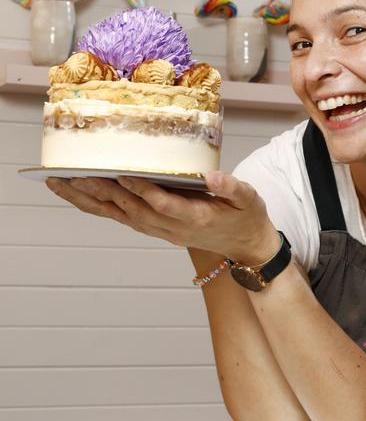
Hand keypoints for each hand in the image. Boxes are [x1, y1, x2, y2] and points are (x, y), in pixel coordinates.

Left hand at [45, 172, 279, 264]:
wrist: (245, 246)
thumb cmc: (247, 217)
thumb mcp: (249, 199)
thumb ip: (232, 188)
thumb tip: (213, 177)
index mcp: (196, 218)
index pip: (164, 205)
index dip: (142, 190)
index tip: (122, 173)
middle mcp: (172, 228)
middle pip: (131, 210)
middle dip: (101, 192)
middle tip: (73, 174)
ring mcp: (161, 231)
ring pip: (119, 216)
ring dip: (89, 200)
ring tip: (60, 183)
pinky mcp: (155, 228)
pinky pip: (121, 218)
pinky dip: (96, 207)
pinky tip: (77, 195)